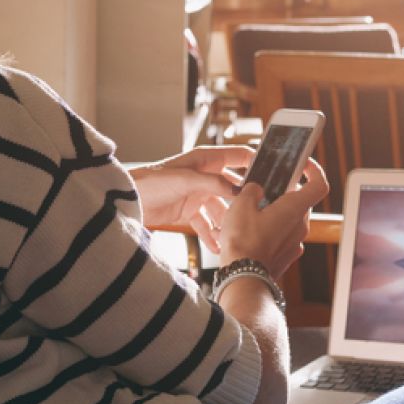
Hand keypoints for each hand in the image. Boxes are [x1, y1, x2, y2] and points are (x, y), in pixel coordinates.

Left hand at [131, 145, 253, 253]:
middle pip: (233, 188)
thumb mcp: (186, 179)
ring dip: (227, 223)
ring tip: (236, 237)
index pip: (238, 156)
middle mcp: (205, 175)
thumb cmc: (152, 181)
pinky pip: (206, 224)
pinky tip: (219, 247)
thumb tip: (239, 190)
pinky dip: (212, 235)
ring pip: (221, 209)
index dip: (256, 163)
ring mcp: (198, 194)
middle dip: (244, 202)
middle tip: (259, 215)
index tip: (274, 175)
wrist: (128, 200)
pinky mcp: (189, 211)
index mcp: (206, 159)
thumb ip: (214, 183)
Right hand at [219, 159, 328, 279]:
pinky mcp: (288, 255)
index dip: (314, 170)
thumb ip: (252, 190)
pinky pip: (285, 235)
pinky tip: (253, 231)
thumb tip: (256, 189)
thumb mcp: (241, 204)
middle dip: (285, 192)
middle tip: (265, 188)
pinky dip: (274, 229)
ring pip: (292, 219)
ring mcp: (296, 242)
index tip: (303, 164)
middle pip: (302, 200)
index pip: (319, 184)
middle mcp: (301, 225)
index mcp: (295, 209)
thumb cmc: (243, 242)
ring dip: (277, 211)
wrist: (242, 278)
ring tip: (253, 211)